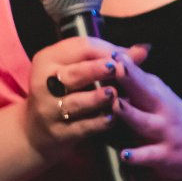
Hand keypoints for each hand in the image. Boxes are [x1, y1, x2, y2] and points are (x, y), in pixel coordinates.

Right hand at [22, 36, 133, 159]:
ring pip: (75, 102)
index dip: (106, 49)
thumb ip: (110, 58)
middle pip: (73, 74)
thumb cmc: (66, 90)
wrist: (37, 130)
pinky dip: (98, 122)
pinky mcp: (58, 133)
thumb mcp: (79, 69)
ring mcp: (49, 110)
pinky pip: (81, 127)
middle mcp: (44, 84)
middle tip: (116, 68)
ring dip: (97, 98)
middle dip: (96, 70)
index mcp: (48, 60)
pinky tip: (112, 117)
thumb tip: (145, 49)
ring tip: (113, 93)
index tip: (126, 54)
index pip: (80, 47)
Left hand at [109, 48, 181, 179]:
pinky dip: (137, 155)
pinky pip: (149, 155)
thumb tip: (114, 59)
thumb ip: (139, 82)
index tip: (113, 53)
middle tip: (115, 67)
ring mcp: (164, 132)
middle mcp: (162, 110)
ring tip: (116, 105)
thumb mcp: (161, 96)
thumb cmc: (175, 117)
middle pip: (144, 92)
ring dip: (130, 114)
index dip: (128, 66)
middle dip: (130, 80)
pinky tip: (125, 155)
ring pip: (144, 122)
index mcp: (158, 94)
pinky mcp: (164, 155)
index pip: (141, 77)